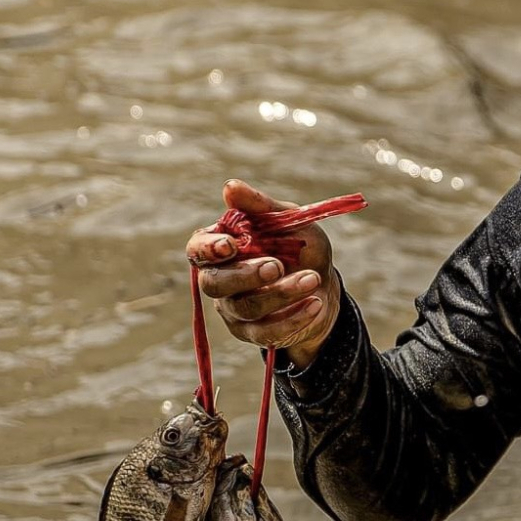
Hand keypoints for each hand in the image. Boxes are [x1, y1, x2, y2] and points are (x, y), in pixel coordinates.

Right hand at [185, 179, 342, 369]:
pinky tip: (315, 304)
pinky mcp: (253, 333)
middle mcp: (219, 279)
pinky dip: (293, 318)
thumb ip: (259, 206)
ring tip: (313, 278)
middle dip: (246, 275)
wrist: (324, 285)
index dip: (208, 249)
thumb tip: (230, 187)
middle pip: (215, 284)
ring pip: (246, 307)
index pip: (197, 249)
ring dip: (281, 293)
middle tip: (277, 265)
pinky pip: (266, 332)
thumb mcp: (288, 220)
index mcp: (219, 247)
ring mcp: (233, 310)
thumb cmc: (299, 246)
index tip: (230, 245)